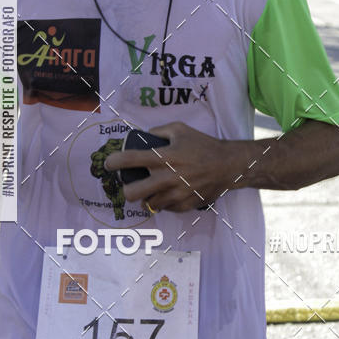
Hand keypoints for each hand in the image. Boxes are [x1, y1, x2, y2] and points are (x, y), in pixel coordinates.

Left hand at [103, 122, 237, 212]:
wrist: (228, 165)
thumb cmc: (204, 145)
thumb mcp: (180, 129)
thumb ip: (159, 131)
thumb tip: (143, 136)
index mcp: (163, 157)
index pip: (129, 161)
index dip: (113, 162)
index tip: (109, 164)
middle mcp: (167, 178)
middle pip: (132, 194)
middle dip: (127, 189)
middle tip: (131, 185)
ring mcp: (176, 194)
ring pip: (148, 204)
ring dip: (148, 196)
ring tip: (154, 189)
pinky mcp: (184, 206)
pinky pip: (165, 208)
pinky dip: (164, 202)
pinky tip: (170, 193)